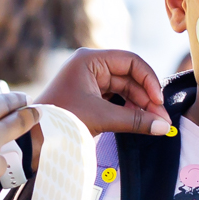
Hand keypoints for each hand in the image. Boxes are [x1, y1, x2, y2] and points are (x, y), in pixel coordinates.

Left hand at [35, 48, 171, 135]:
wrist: (34, 139)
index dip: (149, 80)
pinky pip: (117, 99)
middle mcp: (91, 66)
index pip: (130, 62)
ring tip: (155, 124)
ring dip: (140, 106)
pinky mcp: (91, 96)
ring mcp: (91, 81)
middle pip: (130, 77)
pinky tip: (141, 122)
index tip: (158, 102)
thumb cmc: (61, 121)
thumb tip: (164, 127)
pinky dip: (129, 110)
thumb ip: (135, 120)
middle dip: (147, 98)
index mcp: (90, 60)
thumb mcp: (101, 118)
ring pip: (125, 90)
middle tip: (162, 120)